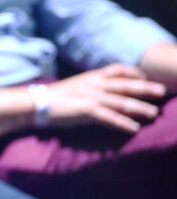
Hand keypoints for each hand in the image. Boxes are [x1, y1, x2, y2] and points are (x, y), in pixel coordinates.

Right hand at [44, 64, 165, 133]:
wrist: (36, 103)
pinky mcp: (86, 110)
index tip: (144, 76)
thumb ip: (90, 87)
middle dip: (145, 88)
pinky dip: (123, 123)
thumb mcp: (75, 86)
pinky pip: (110, 118)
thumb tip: (103, 92)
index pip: (117, 69)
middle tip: (162, 91)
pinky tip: (134, 128)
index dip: (133, 72)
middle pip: (125, 84)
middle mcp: (93, 84)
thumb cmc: (53, 97)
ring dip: (140, 107)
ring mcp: (91, 97)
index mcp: (91, 77)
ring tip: (154, 113)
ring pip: (121, 101)